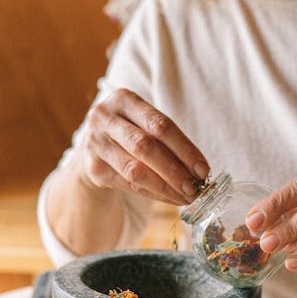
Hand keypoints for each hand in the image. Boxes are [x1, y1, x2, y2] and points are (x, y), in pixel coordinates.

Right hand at [77, 88, 209, 204]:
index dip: (184, 149)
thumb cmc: (131, 131)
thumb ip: (168, 140)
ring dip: (165, 187)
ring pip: (135, 169)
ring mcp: (95, 143)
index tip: (203, 169)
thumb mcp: (144, 124)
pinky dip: (153, 193)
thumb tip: (199, 171)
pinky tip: (169, 198)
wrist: (94, 145)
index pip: (160, 125)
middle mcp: (104, 117)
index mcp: (124, 99)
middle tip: (194, 188)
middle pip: (146, 146)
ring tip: (185, 197)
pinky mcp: (93, 167)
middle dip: (174, 171)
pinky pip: (128, 184)